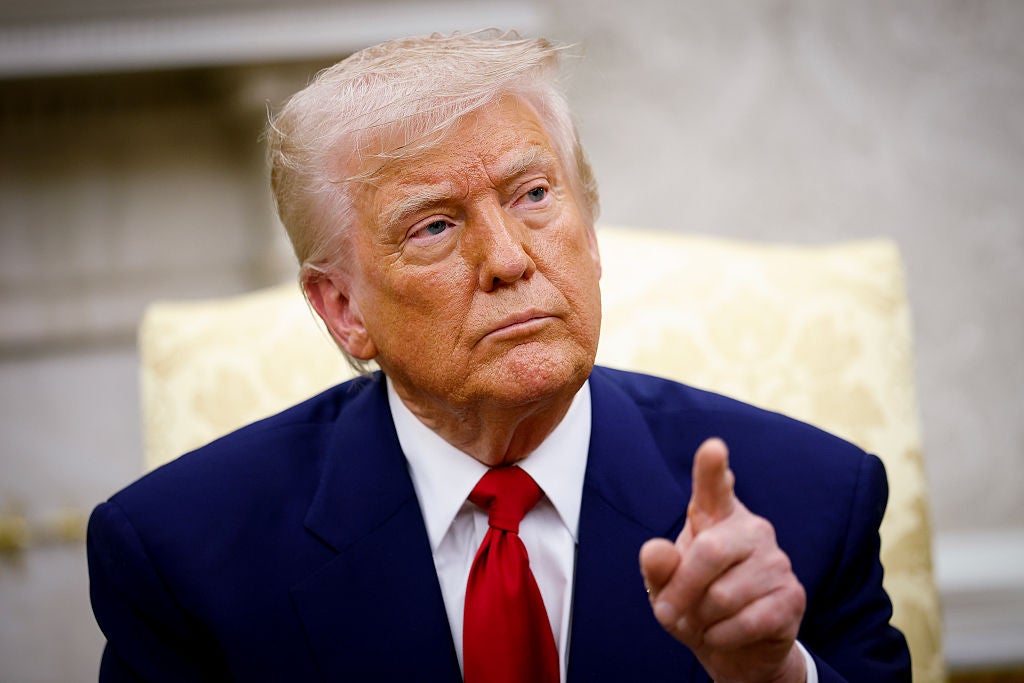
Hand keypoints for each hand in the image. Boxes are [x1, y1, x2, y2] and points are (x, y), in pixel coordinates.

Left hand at [639, 438, 807, 682]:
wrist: (734, 649)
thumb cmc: (694, 603)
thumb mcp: (664, 587)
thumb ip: (657, 567)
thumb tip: (653, 550)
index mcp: (716, 516)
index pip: (714, 487)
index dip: (712, 469)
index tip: (713, 448)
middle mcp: (751, 529)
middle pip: (708, 552)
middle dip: (680, 590)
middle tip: (665, 613)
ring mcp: (776, 560)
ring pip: (723, 595)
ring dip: (701, 620)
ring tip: (703, 621)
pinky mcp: (793, 595)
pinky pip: (746, 621)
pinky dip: (722, 637)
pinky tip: (722, 634)